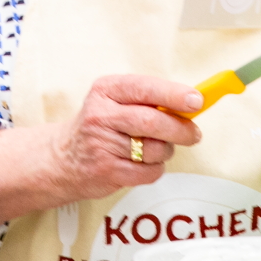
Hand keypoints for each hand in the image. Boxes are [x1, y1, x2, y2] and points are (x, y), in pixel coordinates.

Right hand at [0, 74, 203, 227]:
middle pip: (152, 121)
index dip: (174, 94)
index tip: (197, 101)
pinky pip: (149, 172)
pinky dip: (155, 169)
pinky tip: (142, 163)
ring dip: (165, 151)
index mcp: (106, 90)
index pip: (145, 88)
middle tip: (194, 134)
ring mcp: (101, 144)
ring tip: (156, 148)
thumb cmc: (101, 126)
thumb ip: (149, 100)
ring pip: (154, 149)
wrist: (63, 159)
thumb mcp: (116, 102)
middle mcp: (100, 115)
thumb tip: (192, 103)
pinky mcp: (106, 171)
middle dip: (181, 129)